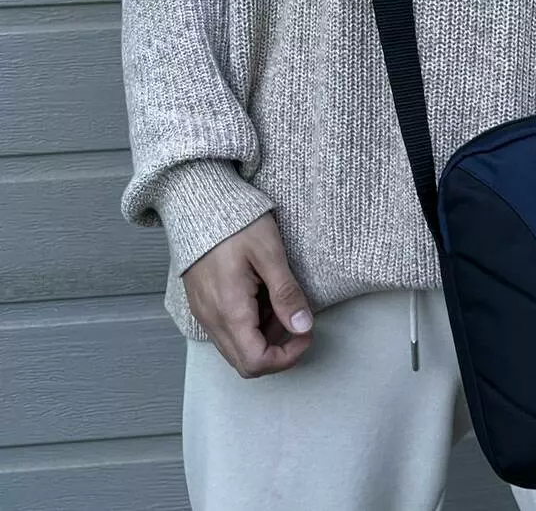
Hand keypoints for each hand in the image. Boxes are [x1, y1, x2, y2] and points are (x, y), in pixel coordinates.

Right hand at [182, 213, 314, 377]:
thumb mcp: (269, 253)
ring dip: (264, 339)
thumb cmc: (235, 223)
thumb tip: (303, 327)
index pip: (257, 362)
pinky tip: (263, 298)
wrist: (198, 203)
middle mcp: (211, 320)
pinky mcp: (202, 304)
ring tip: (281, 303)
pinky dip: (250, 327)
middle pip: (245, 363)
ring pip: (236, 349)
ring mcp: (204, 314)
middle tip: (298, 322)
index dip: (287, 356)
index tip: (306, 333)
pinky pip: (226, 332)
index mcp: (229, 311)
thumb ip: (286, 293)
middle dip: (278, 351)